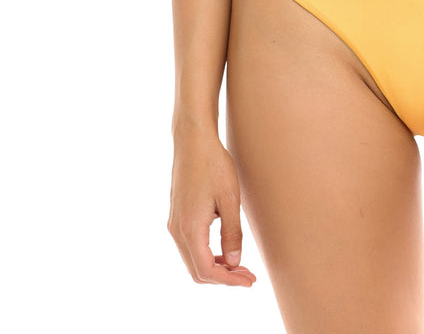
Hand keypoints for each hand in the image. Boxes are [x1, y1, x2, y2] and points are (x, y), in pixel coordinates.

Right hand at [168, 126, 256, 285]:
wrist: (193, 141)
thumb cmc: (213, 165)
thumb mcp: (230, 199)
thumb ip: (232, 234)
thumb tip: (234, 263)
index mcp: (190, 229)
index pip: (206, 270)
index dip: (229, 281)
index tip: (249, 280)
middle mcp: (177, 231)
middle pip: (197, 271)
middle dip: (223, 278)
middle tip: (248, 275)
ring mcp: (174, 223)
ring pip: (192, 260)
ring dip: (215, 267)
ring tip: (240, 265)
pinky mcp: (176, 216)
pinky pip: (189, 247)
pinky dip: (206, 255)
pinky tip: (224, 249)